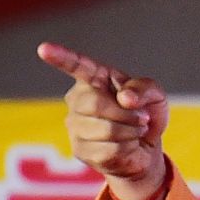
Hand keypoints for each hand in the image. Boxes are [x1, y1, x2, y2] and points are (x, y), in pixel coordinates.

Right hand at [37, 42, 168, 198]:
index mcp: (94, 78)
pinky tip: (127, 145)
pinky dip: (127, 148)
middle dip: (127, 114)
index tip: (44, 49)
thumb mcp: (155, 96)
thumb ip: (144, 89)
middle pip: (95, 104)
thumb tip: (125, 98)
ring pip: (104, 129)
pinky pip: (108, 150)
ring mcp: (75, 126)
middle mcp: (77, 99)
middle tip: (142, 119)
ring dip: (130, 131)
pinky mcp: (80, 150)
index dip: (61, 57)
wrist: (146, 149)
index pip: (76, 66)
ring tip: (136, 131)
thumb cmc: (145, 115)